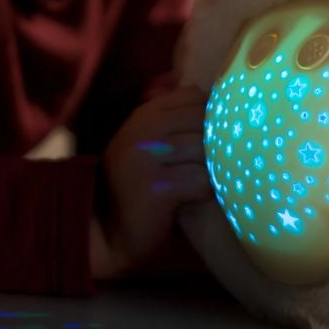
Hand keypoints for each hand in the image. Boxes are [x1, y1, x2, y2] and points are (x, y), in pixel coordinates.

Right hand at [91, 83, 211, 279]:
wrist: (112, 232)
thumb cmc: (139, 186)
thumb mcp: (148, 144)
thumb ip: (173, 120)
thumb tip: (213, 99)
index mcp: (143, 115)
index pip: (192, 96)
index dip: (209, 114)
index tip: (211, 134)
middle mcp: (143, 131)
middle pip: (202, 121)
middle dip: (215, 142)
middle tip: (213, 163)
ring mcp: (147, 158)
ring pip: (204, 149)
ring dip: (212, 169)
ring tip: (203, 181)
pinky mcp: (158, 187)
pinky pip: (201, 181)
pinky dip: (205, 191)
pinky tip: (195, 198)